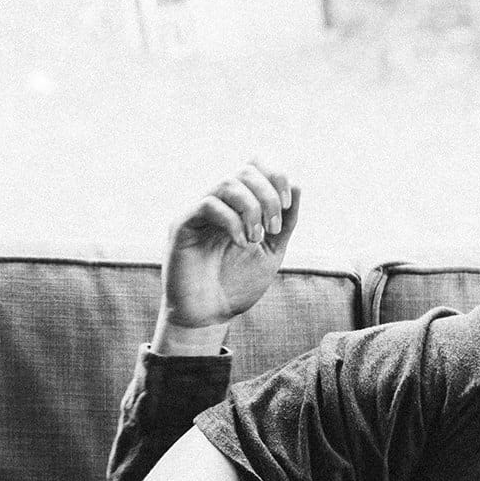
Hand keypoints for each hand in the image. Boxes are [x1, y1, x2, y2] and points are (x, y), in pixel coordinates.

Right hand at [155, 161, 300, 351]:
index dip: (275, 174)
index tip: (287, 204)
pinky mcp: (182, 226)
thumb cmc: (237, 285)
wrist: (209, 316)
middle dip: (268, 196)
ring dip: (252, 209)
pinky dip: (232, 221)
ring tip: (257, 239)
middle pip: (245, 171)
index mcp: (239, 204)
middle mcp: (218, 202)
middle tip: (272, 229)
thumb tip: (297, 185)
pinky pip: (209, 205)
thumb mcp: (271, 251)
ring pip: (228, 183)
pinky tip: (242, 243)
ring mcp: (198, 212)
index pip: (255, 164)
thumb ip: (285, 222)